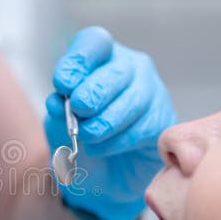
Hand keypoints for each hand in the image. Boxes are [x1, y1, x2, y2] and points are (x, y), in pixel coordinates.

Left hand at [45, 27, 176, 219]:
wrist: (100, 177)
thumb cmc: (79, 139)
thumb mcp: (58, 124)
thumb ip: (58, 111)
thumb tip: (57, 101)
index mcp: (99, 58)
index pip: (94, 42)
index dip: (78, 60)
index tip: (62, 83)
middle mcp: (128, 67)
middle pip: (116, 70)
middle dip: (94, 92)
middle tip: (79, 109)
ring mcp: (150, 91)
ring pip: (132, 100)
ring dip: (104, 122)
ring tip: (86, 136)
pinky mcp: (163, 119)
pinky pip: (142, 127)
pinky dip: (116, 141)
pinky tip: (100, 148)